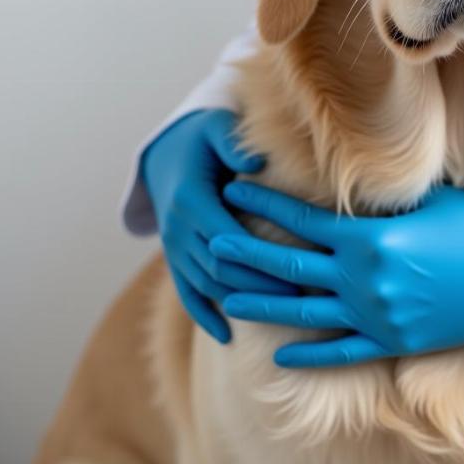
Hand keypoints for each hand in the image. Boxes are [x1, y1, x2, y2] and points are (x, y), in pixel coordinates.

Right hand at [142, 109, 294, 342]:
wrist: (165, 151)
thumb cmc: (202, 137)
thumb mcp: (215, 128)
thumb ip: (233, 143)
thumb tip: (256, 163)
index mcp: (191, 199)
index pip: (226, 238)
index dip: (258, 260)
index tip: (293, 272)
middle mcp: (178, 227)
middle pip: (218, 267)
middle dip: (257, 285)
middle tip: (298, 298)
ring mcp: (174, 245)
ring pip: (204, 283)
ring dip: (239, 301)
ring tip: (280, 312)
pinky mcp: (175, 256)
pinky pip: (186, 291)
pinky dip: (204, 315)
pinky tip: (227, 336)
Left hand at [209, 181, 463, 367]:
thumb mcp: (429, 201)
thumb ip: (383, 202)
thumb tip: (347, 193)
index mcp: (369, 238)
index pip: (300, 219)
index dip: (263, 205)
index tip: (233, 191)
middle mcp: (363, 278)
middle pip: (289, 266)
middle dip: (245, 255)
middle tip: (210, 244)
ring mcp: (375, 315)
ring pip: (302, 312)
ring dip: (261, 304)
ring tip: (226, 298)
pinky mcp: (392, 342)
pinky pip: (339, 354)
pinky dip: (307, 356)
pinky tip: (278, 355)